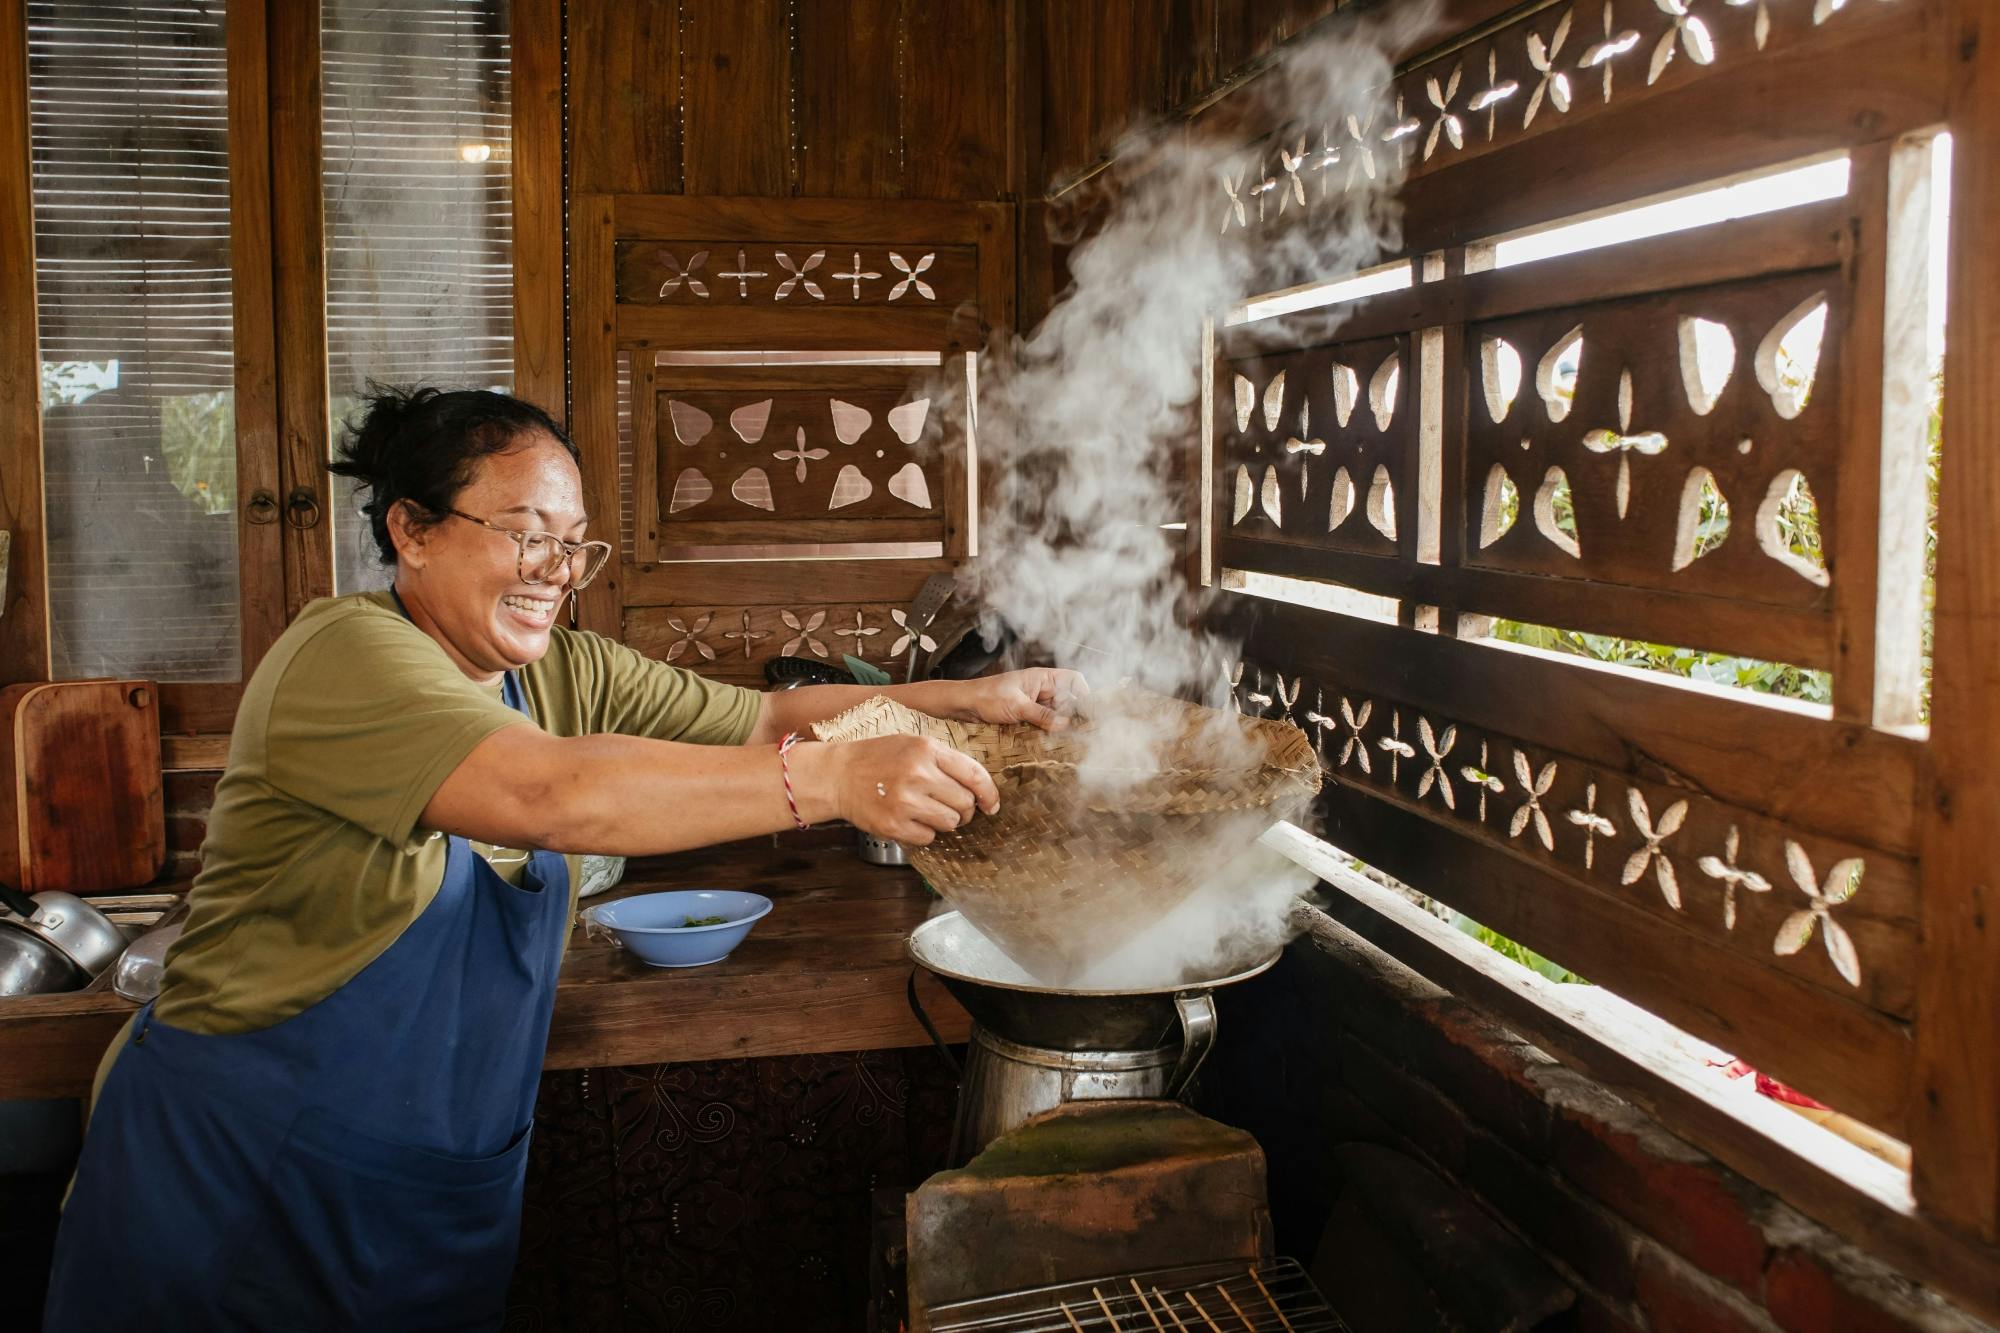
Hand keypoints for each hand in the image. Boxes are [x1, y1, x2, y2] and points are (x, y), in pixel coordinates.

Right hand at [815, 735, 1000, 845]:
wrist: (838, 775)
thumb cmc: (878, 758)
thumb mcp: (913, 745)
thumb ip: (946, 762)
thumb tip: (979, 790)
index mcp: (927, 750)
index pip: (975, 775)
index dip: (989, 794)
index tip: (991, 805)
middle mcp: (918, 774)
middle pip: (965, 803)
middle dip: (964, 809)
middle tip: (950, 806)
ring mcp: (905, 801)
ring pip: (950, 823)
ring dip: (944, 821)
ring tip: (926, 811)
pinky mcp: (894, 825)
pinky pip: (928, 837)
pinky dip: (924, 832)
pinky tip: (909, 819)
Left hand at [939, 668, 1088, 730]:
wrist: (962, 705)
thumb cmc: (986, 697)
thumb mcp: (1016, 706)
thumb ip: (1042, 714)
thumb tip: (1066, 723)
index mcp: (1042, 678)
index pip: (1073, 680)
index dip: (1083, 694)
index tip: (1085, 712)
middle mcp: (1041, 689)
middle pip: (1068, 700)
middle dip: (1072, 714)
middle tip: (1077, 732)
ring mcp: (1035, 703)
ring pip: (1057, 714)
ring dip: (1059, 725)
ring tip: (1063, 739)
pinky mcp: (1027, 715)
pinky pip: (1045, 722)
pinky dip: (1048, 730)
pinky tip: (1048, 740)